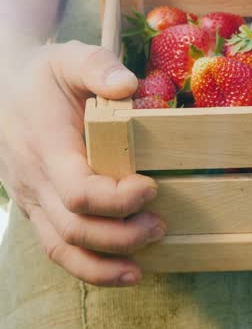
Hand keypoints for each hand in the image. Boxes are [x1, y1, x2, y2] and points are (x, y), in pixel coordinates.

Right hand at [0, 40, 165, 285]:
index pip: (79, 191)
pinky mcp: (38, 206)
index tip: (152, 187)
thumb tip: (129, 87)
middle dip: (121, 236)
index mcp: (46, 147)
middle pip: (75, 228)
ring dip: (105, 263)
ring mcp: (32, 198)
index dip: (118, 199)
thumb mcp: (70, 58)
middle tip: (160, 224)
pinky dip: (88, 266)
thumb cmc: (45, 75)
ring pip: (62, 249)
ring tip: (142, 264)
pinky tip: (120, 270)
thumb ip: (98, 68)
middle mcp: (35, 180)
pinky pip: (57, 247)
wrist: (6, 87)